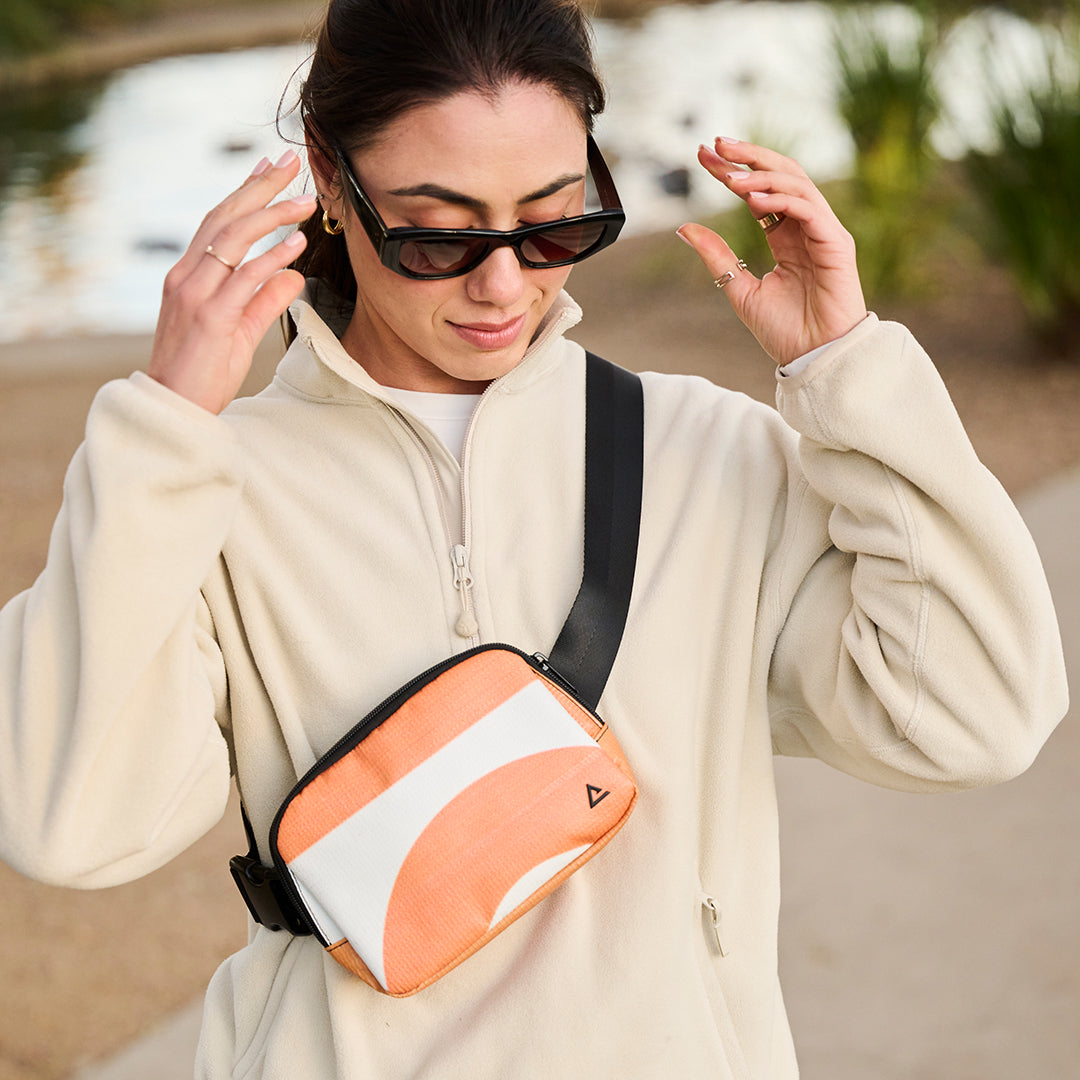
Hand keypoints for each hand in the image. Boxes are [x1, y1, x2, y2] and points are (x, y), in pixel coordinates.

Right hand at [148, 150, 316, 413]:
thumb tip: (294, 275)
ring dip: (273, 217)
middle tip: (291, 162)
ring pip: (234, 240)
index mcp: (188, 275)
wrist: (173, 408)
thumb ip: (264, 301)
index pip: (217, 222)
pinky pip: (244, 279)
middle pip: (225, 218)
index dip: (244, 192)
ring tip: (306, 202)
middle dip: (259, 187)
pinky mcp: (211, 318)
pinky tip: (296, 245)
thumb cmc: (203, 372)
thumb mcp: (240, 331)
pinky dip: (272, 259)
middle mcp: (187, 277)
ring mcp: (196, 295)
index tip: (269, 168)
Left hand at [677, 138, 866, 367]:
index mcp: (786, 237)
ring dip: (761, 175)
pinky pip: (809, 209)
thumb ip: (716, 257)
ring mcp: (824, 232)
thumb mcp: (740, 289)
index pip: (758, 191)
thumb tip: (684, 228)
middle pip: (780, 175)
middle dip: (748, 156)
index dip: (732, 170)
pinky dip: (782, 199)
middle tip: (716, 144)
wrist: (815, 358)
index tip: (702, 154)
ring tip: (729, 176)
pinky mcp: (837, 243)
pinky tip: (753, 199)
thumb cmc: (785, 331)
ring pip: (796, 184)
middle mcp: (807, 227)